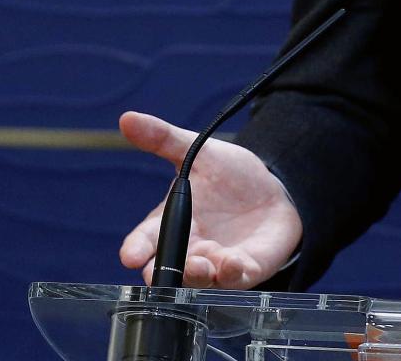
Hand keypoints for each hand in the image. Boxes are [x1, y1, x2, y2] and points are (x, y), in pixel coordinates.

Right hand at [117, 110, 302, 289]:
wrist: (273, 189)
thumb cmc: (228, 176)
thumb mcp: (198, 152)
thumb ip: (163, 139)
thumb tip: (127, 119)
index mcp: (172, 222)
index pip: (146, 240)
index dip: (136, 249)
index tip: (129, 255)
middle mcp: (190, 249)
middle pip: (166, 270)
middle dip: (160, 273)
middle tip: (156, 270)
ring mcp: (216, 263)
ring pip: (199, 280)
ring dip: (196, 275)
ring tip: (200, 264)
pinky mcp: (245, 270)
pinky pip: (235, 280)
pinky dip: (231, 275)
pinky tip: (232, 263)